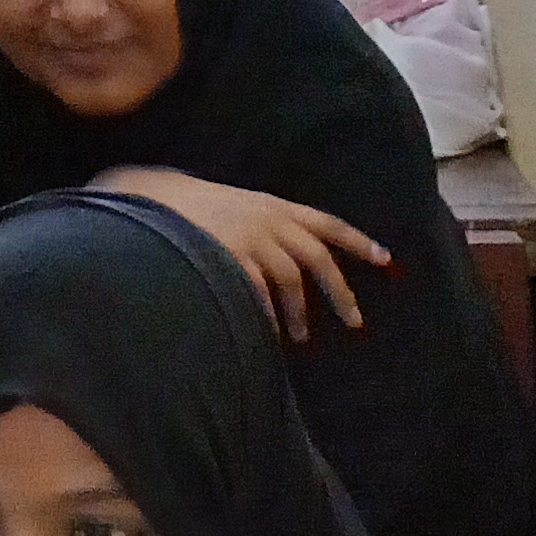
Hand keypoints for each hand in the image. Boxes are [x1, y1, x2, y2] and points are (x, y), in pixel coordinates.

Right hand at [90, 169, 385, 342]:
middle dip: (339, 291)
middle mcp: (268, 219)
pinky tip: (270, 332)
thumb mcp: (237, 206)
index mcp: (274, 205)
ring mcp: (249, 237)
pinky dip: (267, 315)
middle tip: (354, 320)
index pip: (327, 222)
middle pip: (317, 258)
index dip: (358, 241)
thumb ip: (266, 226)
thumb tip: (293, 257)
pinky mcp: (228, 256)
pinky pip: (257, 292)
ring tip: (300, 337)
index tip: (386, 260)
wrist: (149, 198)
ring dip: (299, 312)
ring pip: (291, 279)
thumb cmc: (192, 208)